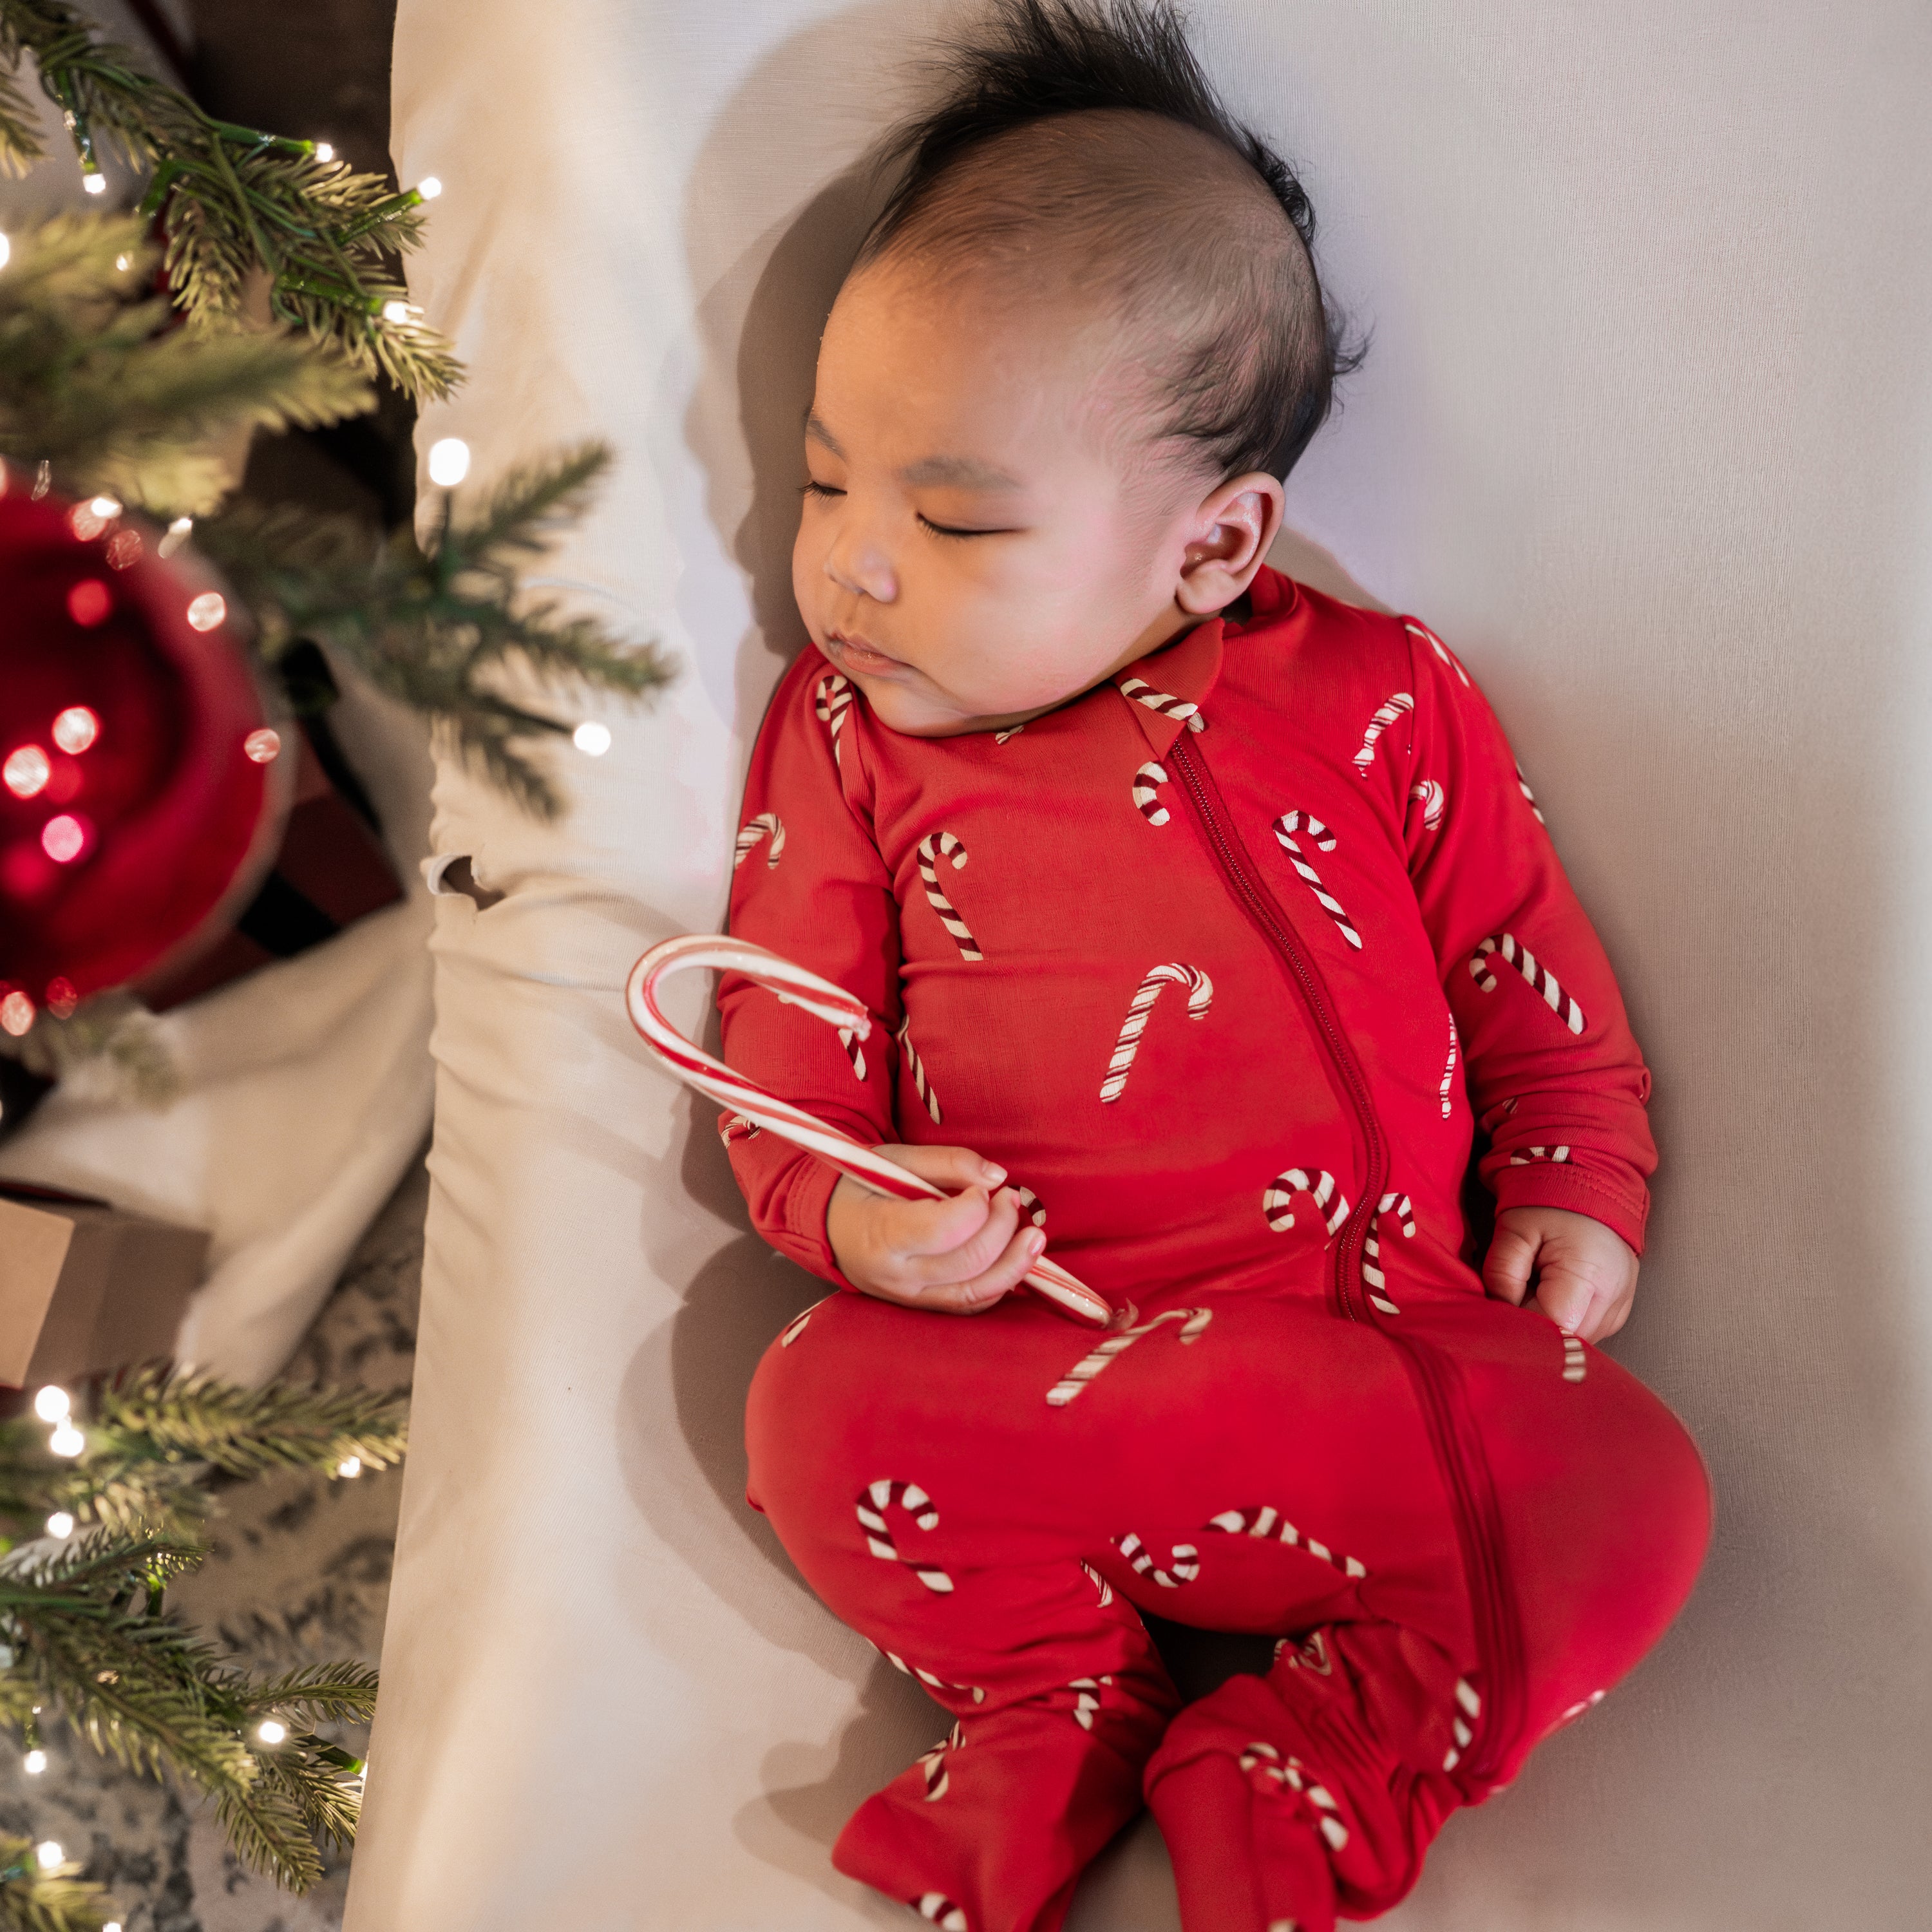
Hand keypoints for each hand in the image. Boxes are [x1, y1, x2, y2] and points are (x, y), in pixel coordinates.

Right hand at [826, 1143, 1045, 1313]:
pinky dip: (999, 1285)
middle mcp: (896, 1275)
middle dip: (1001, 1227)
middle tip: (1009, 1197)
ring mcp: (910, 1297)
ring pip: (975, 1292)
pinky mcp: (922, 1307)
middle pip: (967, 1261)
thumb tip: (998, 1176)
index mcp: (880, 1234)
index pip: (942, 1230)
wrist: (825, 1225)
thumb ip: (947, 1163)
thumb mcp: (894, 1159)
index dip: (975, 1208)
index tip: (982, 1189)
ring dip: (1015, 1264)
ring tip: (1034, 1235)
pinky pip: (969, 1305)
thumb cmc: (860, 1185)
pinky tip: (1015, 1260)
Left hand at [1482, 1205, 1637, 1342]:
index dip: (1519, 1327)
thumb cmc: (1552, 1205)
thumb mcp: (1515, 1229)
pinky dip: (1562, 1322)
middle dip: (1532, 1329)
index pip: (1551, 1329)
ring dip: (1547, 1326)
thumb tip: (1498, 1311)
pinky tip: (1550, 1296)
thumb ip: (1501, 1271)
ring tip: (1534, 1290)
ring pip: (1573, 1342)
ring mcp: (1620, 1308)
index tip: (1499, 1314)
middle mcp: (1613, 1299)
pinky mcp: (1617, 1312)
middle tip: (1514, 1297)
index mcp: (1590, 1276)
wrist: (1589, 1189)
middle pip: (1564, 1342)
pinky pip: (1584, 1332)